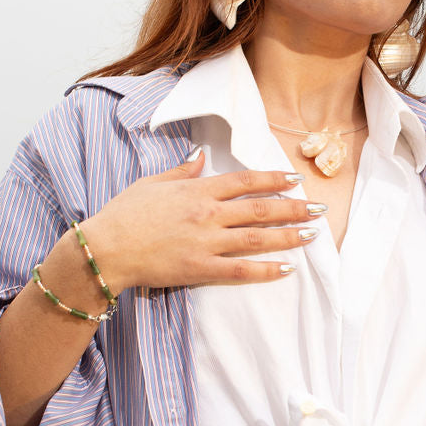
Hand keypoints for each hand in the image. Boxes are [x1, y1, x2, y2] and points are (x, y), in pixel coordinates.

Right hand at [79, 156, 322, 291]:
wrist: (106, 249)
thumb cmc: (124, 214)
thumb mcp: (153, 183)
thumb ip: (183, 170)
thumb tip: (202, 155)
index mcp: (198, 191)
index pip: (245, 181)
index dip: (274, 179)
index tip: (295, 179)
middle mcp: (209, 215)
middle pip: (260, 209)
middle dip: (294, 208)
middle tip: (319, 210)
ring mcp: (207, 243)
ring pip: (258, 238)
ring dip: (288, 236)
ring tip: (311, 235)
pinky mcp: (201, 269)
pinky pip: (241, 270)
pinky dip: (266, 270)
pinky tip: (287, 268)